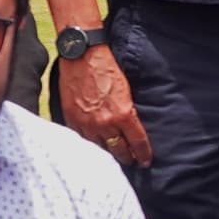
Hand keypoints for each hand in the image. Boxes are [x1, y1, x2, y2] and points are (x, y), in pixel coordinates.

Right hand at [60, 44, 152, 166]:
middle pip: (119, 151)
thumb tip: (131, 127)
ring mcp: (87, 124)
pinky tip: (95, 146)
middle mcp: (106, 124)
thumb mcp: (126, 91)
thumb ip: (128, 112)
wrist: (83, 57)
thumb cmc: (107, 69)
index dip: (143, 155)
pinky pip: (83, 140)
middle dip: (127, 157)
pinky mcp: (73, 120)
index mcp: (123, 115)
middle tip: (131, 161)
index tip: (145, 161)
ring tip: (114, 156)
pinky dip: (90, 144)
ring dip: (109, 153)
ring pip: (100, 149)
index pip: (137, 143)